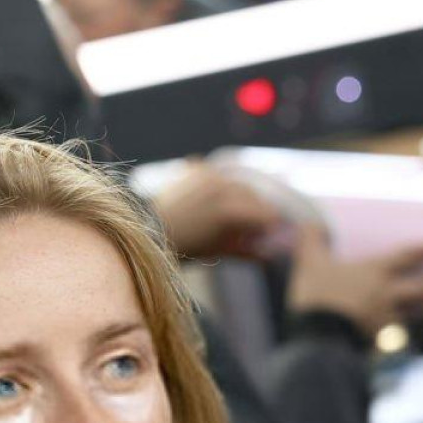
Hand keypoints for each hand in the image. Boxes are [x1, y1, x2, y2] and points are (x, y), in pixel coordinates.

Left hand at [154, 164, 282, 261]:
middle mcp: (222, 187)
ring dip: (241, 194)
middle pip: (253, 196)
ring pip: (237, 181)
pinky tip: (216, 195)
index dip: (272, 224)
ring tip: (235, 211)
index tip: (273, 232)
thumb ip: (248, 251)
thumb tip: (271, 255)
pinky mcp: (195, 168)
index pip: (265, 214)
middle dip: (258, 210)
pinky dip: (221, 182)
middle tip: (256, 224)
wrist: (149, 229)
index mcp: (229, 210)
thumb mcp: (218, 251)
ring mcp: (207, 174)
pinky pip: (217, 171)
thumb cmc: (184, 246)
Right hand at [283, 224, 422, 337]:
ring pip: (414, 317)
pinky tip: (398, 343)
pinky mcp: (381, 346)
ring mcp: (388, 323)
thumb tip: (310, 224)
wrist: (322, 338)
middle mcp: (389, 297)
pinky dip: (399, 340)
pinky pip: (396, 341)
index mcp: (376, 273)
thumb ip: (312, 243)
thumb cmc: (320, 296)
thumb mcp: (310, 264)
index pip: (406, 258)